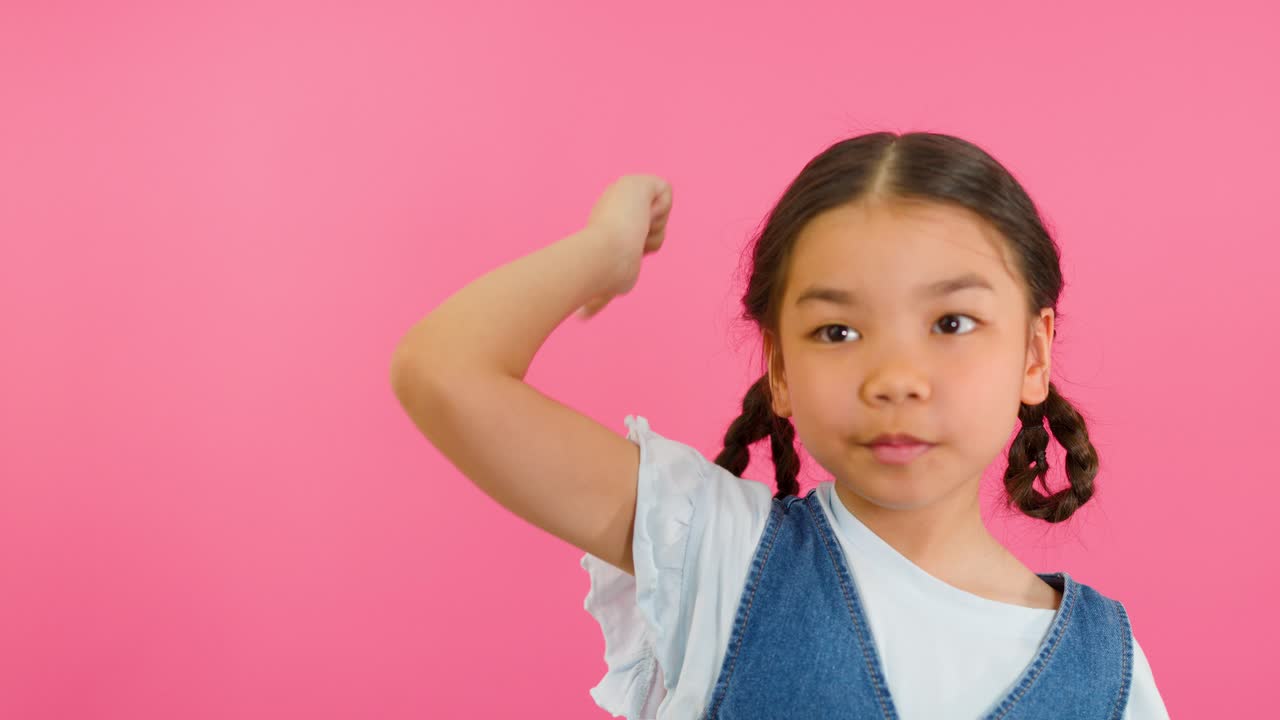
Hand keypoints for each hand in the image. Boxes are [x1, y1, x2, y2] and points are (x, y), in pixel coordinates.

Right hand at [577, 174, 672, 318]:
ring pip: (662, 215)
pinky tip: (640, 219)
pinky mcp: (640, 180)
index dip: (640, 248)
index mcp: (608, 222)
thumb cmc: (599, 274)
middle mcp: (616, 202)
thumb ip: (598, 298)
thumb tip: (582, 317)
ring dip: (653, 230)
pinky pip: (666, 192)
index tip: (627, 255)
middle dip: (649, 239)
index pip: (640, 237)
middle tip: (631, 245)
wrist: (604, 256)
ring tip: (633, 234)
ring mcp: (627, 189)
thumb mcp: (604, 287)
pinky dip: (659, 209)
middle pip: (655, 226)